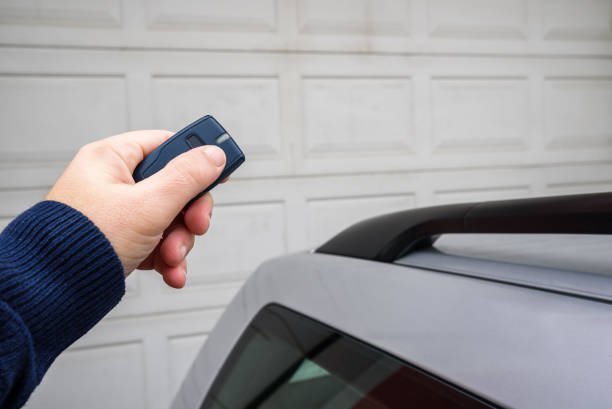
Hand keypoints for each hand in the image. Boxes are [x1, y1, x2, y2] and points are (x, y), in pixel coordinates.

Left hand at [46, 130, 225, 288]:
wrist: (53, 294)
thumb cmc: (82, 243)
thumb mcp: (148, 205)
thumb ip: (186, 178)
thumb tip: (213, 155)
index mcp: (111, 160)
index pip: (165, 144)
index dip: (195, 158)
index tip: (219, 171)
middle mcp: (112, 183)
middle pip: (173, 187)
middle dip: (188, 215)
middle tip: (196, 225)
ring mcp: (116, 213)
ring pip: (168, 218)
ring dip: (179, 242)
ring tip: (172, 258)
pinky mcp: (119, 239)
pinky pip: (155, 240)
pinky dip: (166, 257)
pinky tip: (169, 271)